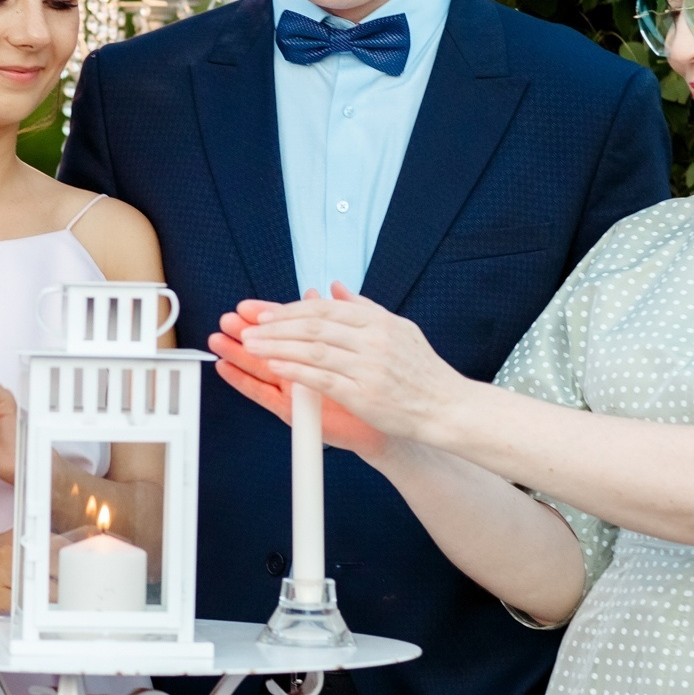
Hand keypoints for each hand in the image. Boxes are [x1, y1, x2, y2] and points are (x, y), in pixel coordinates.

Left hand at [222, 283, 470, 452]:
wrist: (446, 408)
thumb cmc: (422, 372)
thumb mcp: (398, 329)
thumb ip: (363, 308)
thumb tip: (334, 286)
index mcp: (378, 322)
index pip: (324, 310)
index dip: (290, 309)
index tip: (264, 311)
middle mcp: (372, 340)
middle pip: (313, 326)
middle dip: (276, 324)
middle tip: (247, 324)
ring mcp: (368, 367)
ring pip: (312, 349)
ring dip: (277, 345)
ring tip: (250, 344)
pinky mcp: (364, 394)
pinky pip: (321, 378)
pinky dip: (295, 370)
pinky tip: (274, 366)